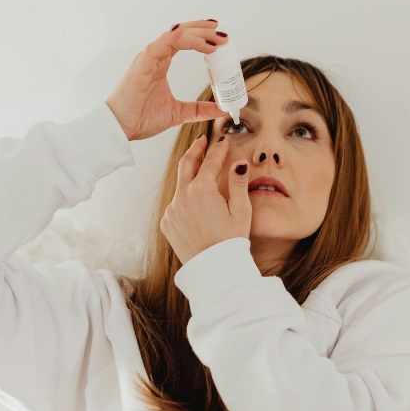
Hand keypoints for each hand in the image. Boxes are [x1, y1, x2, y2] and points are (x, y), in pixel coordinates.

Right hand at [105, 19, 228, 140]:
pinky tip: (187, 34)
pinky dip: (174, 38)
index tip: (221, 39)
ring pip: (174, 37)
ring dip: (195, 35)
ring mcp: (148, 59)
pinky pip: (159, 45)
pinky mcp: (142, 65)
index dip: (202, 37)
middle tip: (223, 35)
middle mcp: (155, 57)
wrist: (121, 129)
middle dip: (204, 32)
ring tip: (214, 37)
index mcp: (161, 64)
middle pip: (182, 34)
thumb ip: (198, 110)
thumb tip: (220, 110)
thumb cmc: (141, 118)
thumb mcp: (178, 113)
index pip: (184, 41)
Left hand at [160, 135, 251, 264]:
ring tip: (202, 180)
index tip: (223, 141)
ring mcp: (172, 209)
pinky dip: (186, 202)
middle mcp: (183, 196)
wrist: (213, 268)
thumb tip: (238, 163)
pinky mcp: (167, 222)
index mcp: (203, 190)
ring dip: (191, 180)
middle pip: (186, 164)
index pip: (211, 161)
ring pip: (181, 186)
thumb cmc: (230, 242)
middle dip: (195, 150)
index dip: (218, 150)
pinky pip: (176, 205)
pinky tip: (197, 211)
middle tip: (201, 141)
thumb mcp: (241, 211)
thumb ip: (238, 183)